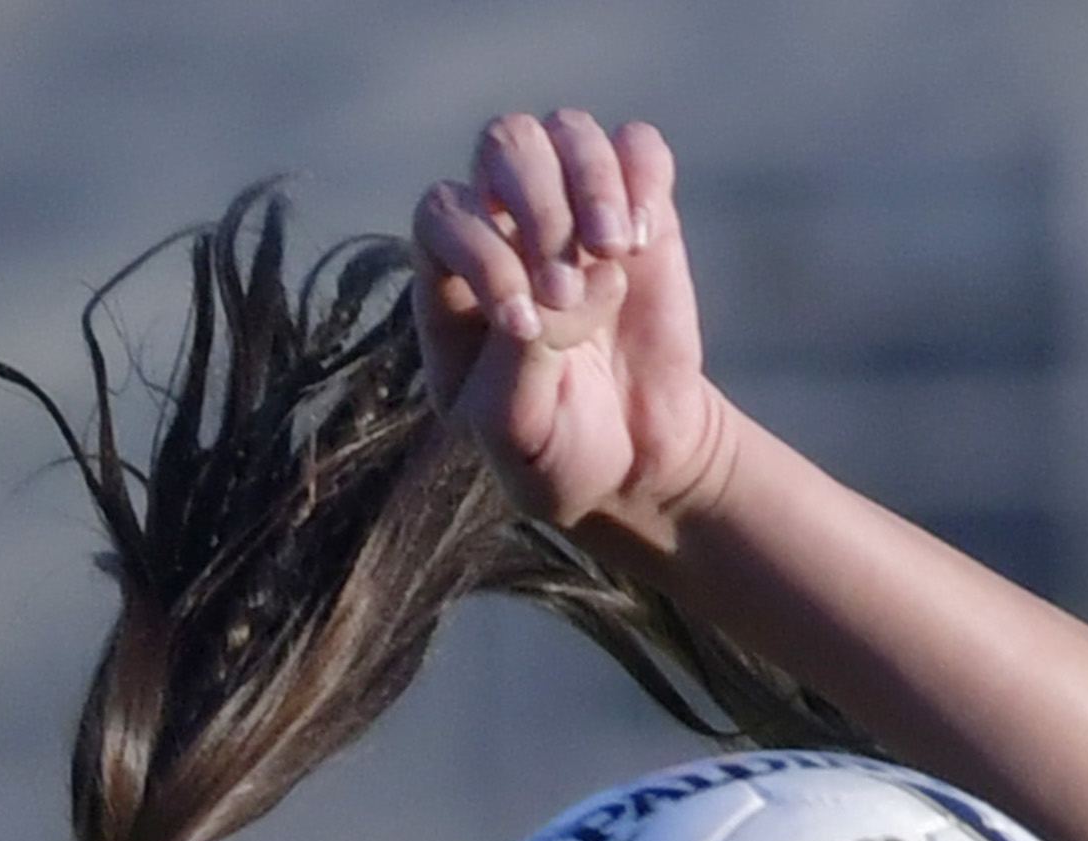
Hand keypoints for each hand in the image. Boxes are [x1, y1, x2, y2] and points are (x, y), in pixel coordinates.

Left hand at [413, 106, 726, 545]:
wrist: (636, 462)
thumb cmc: (555, 452)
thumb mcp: (517, 432)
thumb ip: (517, 360)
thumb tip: (555, 287)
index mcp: (452, 281)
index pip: (444, 215)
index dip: (482, 254)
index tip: (526, 326)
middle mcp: (505, 226)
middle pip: (503, 145)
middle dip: (537, 202)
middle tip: (567, 284)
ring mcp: (572, 208)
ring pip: (567, 131)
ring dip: (591, 181)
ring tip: (614, 253)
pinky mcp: (637, 208)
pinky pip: (637, 146)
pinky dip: (643, 177)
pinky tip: (641, 241)